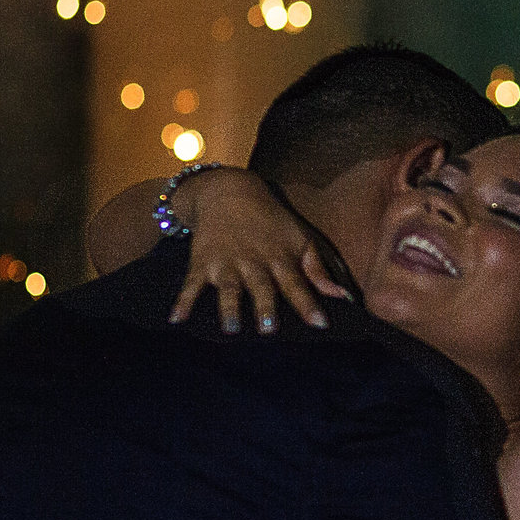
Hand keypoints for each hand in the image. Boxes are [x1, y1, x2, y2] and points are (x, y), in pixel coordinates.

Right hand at [168, 168, 351, 333]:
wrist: (229, 190)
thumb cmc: (271, 221)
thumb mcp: (299, 239)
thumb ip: (318, 270)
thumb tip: (343, 297)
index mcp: (280, 259)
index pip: (297, 284)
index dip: (308, 303)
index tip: (320, 324)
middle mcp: (253, 262)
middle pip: (261, 288)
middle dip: (264, 306)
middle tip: (268, 329)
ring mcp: (226, 263)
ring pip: (228, 288)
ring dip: (229, 308)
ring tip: (231, 329)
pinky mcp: (201, 262)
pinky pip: (190, 284)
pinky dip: (182, 301)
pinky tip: (176, 320)